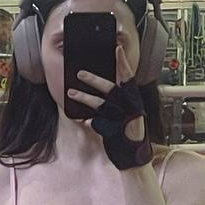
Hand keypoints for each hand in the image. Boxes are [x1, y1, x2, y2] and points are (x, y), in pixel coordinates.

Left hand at [66, 46, 151, 169]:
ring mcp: (121, 119)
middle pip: (110, 89)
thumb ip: (119, 99)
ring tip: (71, 93)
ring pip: (101, 105)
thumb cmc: (129, 131)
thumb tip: (103, 86)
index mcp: (133, 99)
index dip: (123, 63)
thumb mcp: (128, 112)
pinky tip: (83, 120)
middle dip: (94, 80)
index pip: (128, 77)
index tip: (116, 49)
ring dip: (85, 98)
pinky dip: (92, 122)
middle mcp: (128, 106)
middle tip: (80, 73)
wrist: (134, 155)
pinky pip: (99, 124)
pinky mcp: (114, 131)